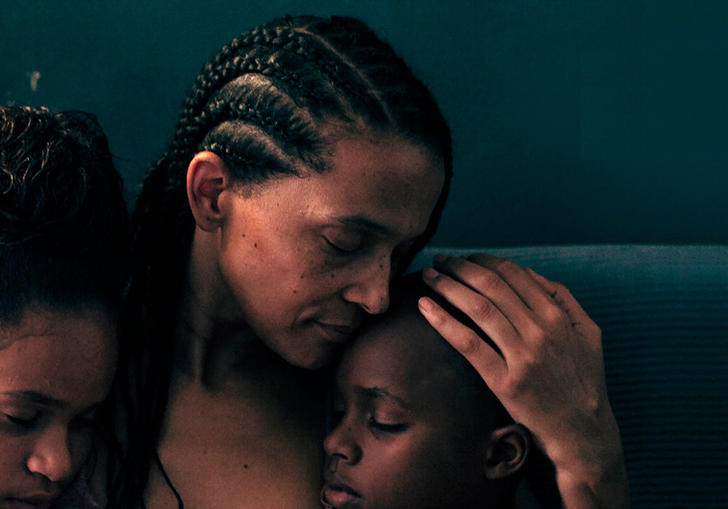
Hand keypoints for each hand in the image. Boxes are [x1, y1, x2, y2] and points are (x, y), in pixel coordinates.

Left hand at [419, 253, 628, 507]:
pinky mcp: (504, 382)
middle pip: (490, 285)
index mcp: (556, 316)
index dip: (482, 260)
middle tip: (440, 259)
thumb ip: (563, 298)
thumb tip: (529, 272)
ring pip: (478, 308)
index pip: (512, 274)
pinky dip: (443, 321)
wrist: (582, 433)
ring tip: (428, 275)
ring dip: (447, 286)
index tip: (463, 258)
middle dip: (460, 267)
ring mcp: (522, 357)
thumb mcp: (587, 333)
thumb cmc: (583, 381)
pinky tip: (425, 307)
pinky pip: (468, 344)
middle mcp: (539, 331)